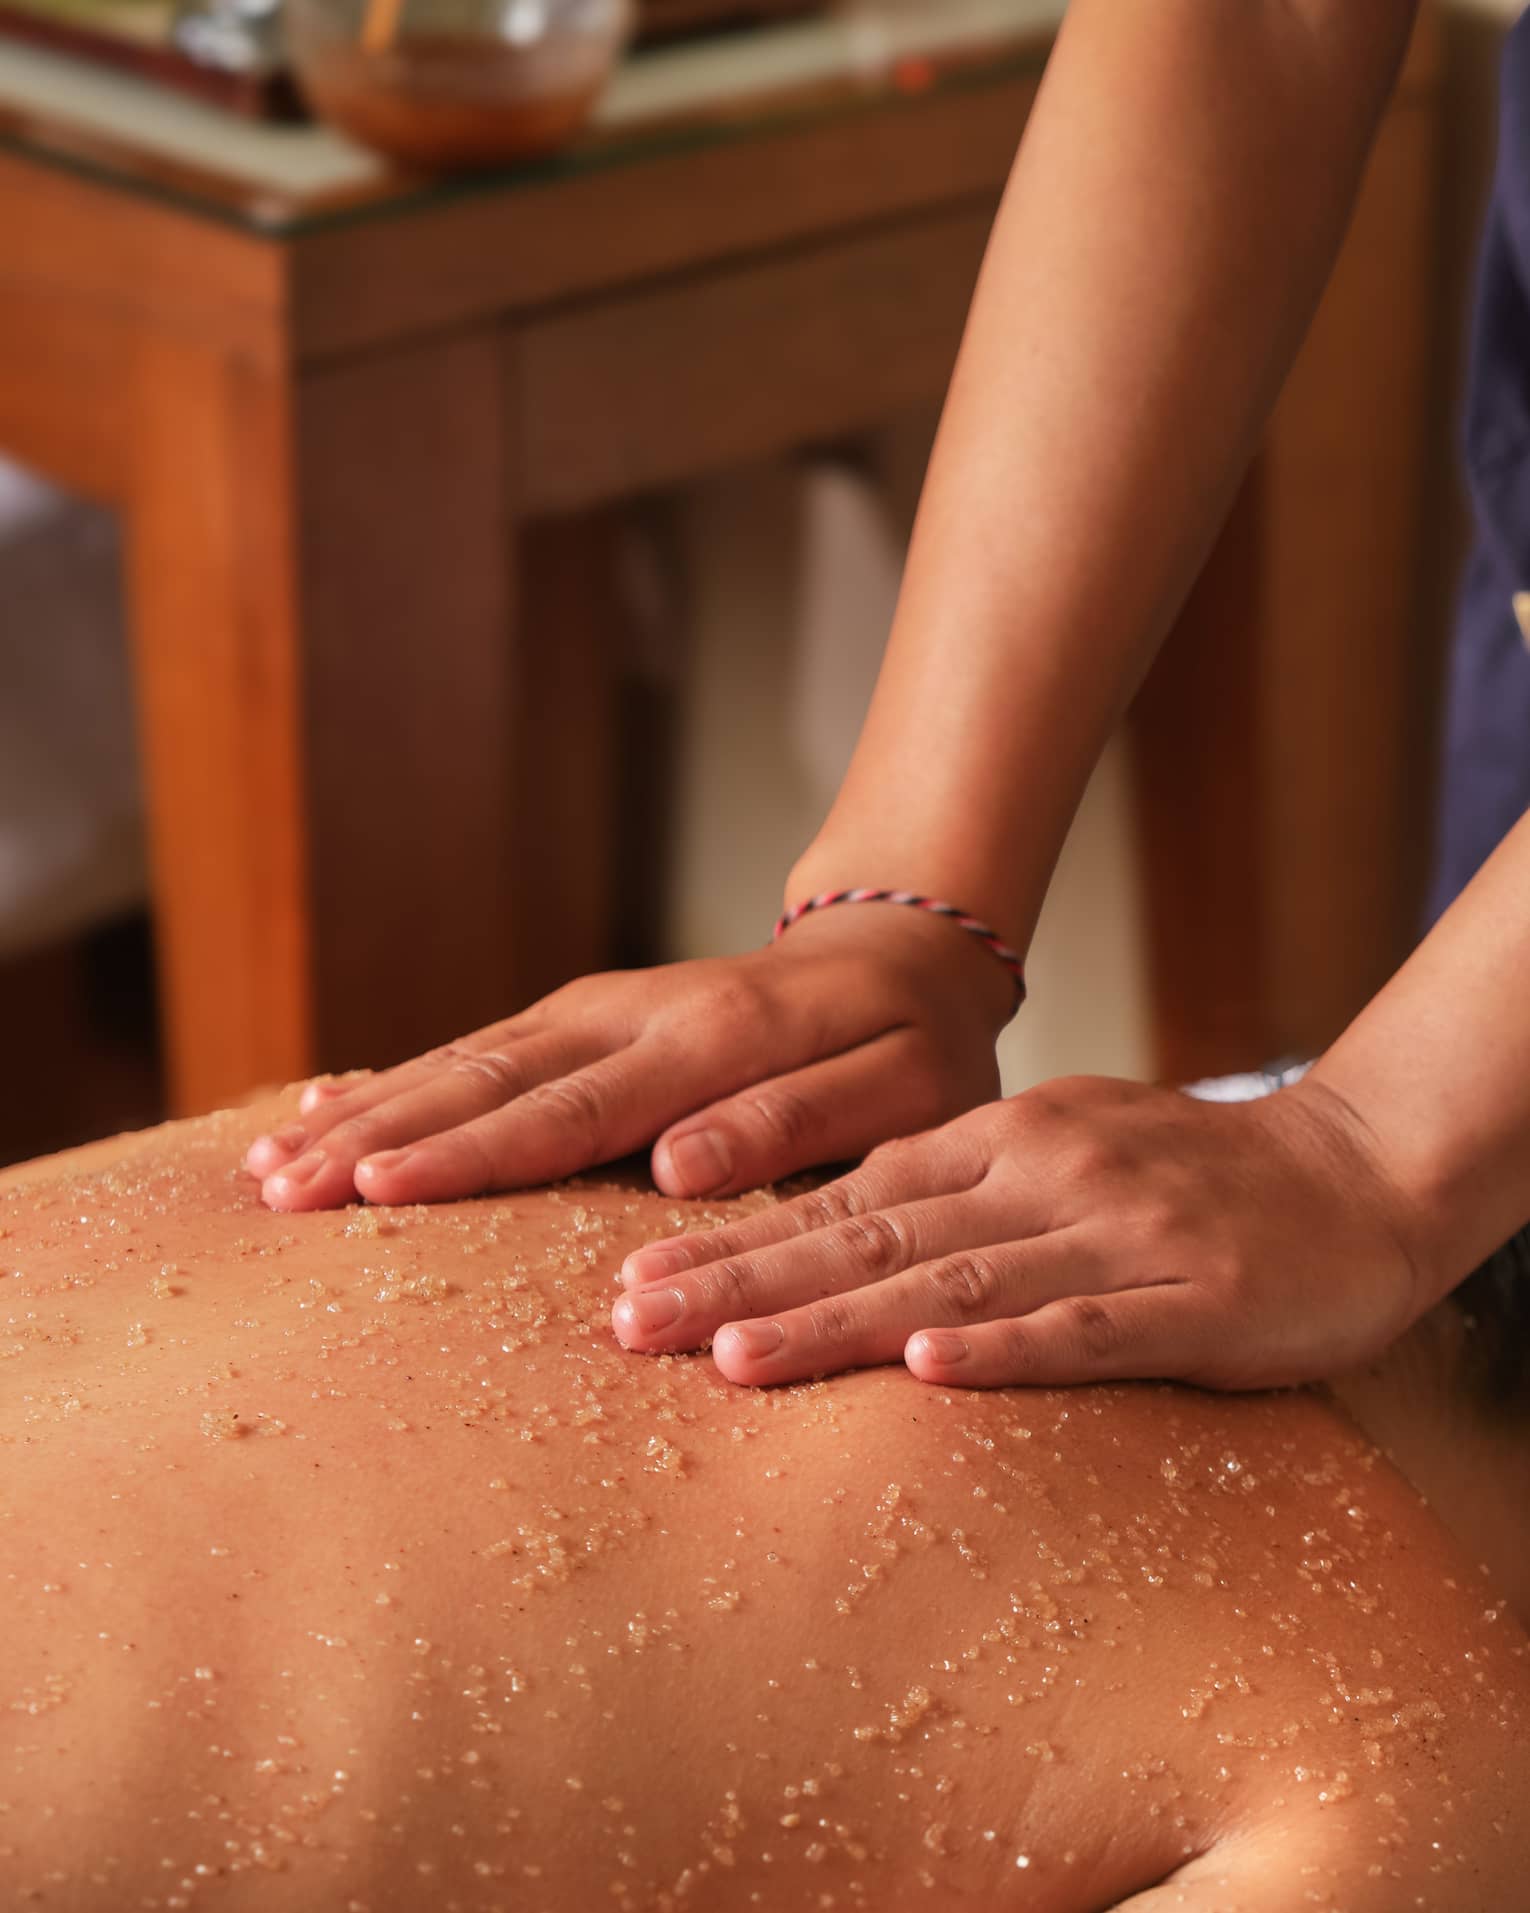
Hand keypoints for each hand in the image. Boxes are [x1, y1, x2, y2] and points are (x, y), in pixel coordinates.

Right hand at [244, 904, 1012, 1211]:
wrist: (898, 953)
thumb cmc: (911, 1045)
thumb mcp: (904, 1088)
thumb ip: (802, 1120)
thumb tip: (678, 1164)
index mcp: (712, 1039)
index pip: (575, 1108)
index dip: (475, 1151)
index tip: (380, 1189)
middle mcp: (636, 1014)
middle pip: (491, 1079)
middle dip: (382, 1138)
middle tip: (279, 1191)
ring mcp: (599, 1008)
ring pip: (467, 1059)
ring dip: (370, 1112)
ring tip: (273, 1161)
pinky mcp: (583, 1016)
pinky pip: (480, 1047)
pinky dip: (403, 1080)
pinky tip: (330, 1106)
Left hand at [612, 1073, 1435, 1390]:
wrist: (1355, 1172)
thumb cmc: (1185, 1175)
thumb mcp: (1055, 1150)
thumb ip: (950, 1188)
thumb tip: (824, 1231)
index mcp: (1001, 1139)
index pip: (845, 1196)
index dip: (737, 1243)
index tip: (633, 1285)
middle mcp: (1043, 1173)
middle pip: (870, 1235)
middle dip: (743, 1284)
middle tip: (631, 1326)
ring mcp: (1119, 1233)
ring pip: (955, 1279)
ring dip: (839, 1319)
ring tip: (734, 1358)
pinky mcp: (1196, 1297)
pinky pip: (1090, 1327)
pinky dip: (1006, 1347)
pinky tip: (929, 1369)